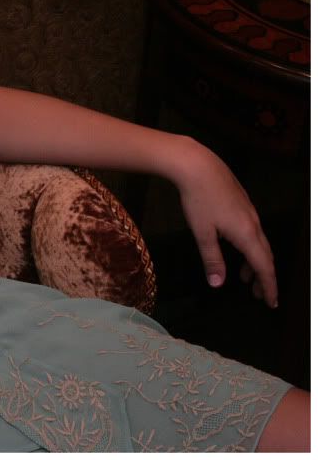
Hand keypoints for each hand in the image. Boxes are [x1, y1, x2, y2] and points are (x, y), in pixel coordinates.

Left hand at [172, 139, 276, 307]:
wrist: (197, 165)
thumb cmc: (198, 199)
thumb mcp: (202, 232)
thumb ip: (212, 258)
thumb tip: (218, 283)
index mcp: (247, 234)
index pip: (263, 266)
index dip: (268, 286)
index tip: (271, 302)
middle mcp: (254, 223)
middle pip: (265, 256)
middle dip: (263, 277)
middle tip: (258, 295)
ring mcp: (250, 212)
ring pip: (259, 243)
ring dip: (254, 262)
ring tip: (243, 277)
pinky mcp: (242, 203)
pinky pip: (253, 231)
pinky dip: (249, 247)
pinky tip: (235, 248)